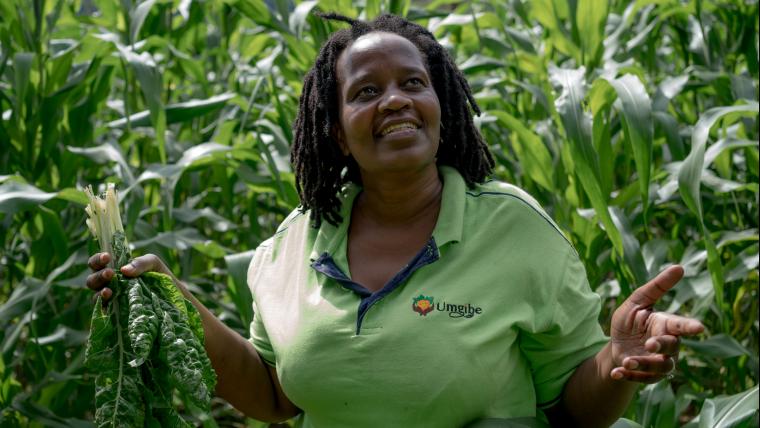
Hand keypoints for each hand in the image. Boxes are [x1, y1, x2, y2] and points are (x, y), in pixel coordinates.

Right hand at [86, 252, 175, 302]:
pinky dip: (103, 306)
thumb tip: (124, 270)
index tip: (107, 257)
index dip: (98, 260)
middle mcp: (110, 285)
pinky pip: (103, 311)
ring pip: (95, 296)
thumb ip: (140, 263)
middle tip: (110, 273)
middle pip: (92, 280)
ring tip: (109, 290)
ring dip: (100, 291)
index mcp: (115, 270)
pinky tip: (110, 300)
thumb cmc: (161, 278)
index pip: (98, 264)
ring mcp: (112, 300)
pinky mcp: (116, 314)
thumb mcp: (154, 264)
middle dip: (98, 275)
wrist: (175, 298)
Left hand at [609, 265, 703, 382]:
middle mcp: (667, 344)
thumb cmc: (631, 320)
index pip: (681, 325)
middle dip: (662, 346)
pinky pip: (643, 379)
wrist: (616, 344)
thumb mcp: (637, 301)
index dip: (690, 326)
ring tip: (628, 361)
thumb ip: (657, 287)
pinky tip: (616, 372)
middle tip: (650, 344)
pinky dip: (629, 377)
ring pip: (661, 367)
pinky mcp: (648, 375)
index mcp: (666, 324)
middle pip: (672, 347)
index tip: (699, 328)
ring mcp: (659, 362)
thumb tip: (680, 267)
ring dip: (644, 364)